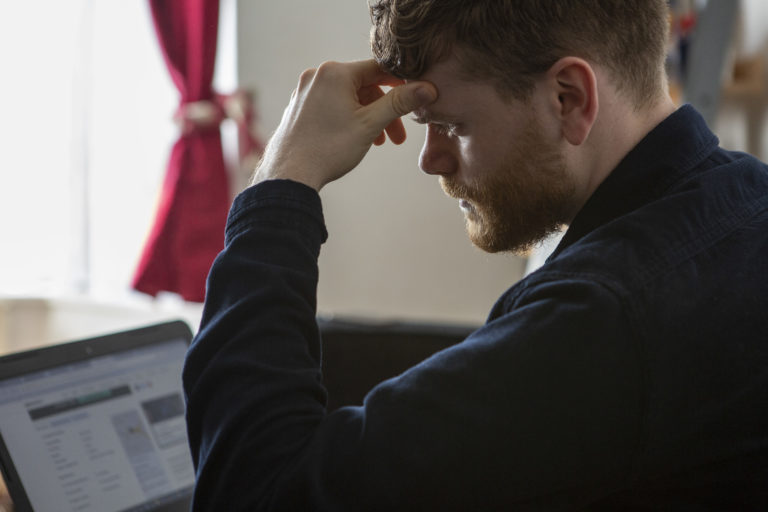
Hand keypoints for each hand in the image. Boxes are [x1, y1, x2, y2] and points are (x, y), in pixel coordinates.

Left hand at [250, 59, 437, 190]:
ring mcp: (305, 91)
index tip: (417, 100)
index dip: (402, 84)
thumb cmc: (329, 148)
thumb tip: (427, 88)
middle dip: (384, 111)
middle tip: (397, 138)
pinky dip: (349, 119)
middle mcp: (317, 75)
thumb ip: (400, 102)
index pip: (379, 68)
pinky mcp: (299, 107)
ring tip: (377, 142)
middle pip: (364, 86)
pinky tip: (355, 140)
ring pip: (349, 98)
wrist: (289, 174)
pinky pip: (332, 105)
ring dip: (368, 118)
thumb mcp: (371, 124)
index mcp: (335, 72)